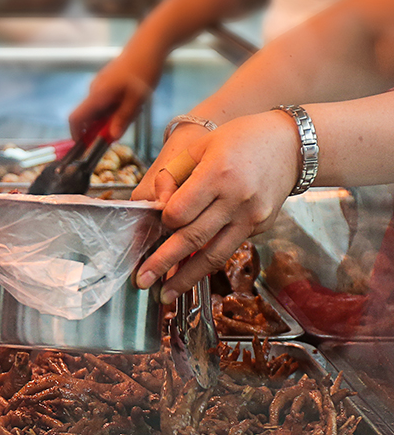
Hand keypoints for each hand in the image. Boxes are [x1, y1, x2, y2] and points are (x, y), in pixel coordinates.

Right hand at [69, 49, 161, 141]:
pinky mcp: (106, 80)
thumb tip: (111, 137)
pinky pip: (105, 99)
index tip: (86, 145)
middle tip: (126, 122)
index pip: (76, 119)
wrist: (149, 43)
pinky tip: (133, 99)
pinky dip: (115, 106)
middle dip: (104, 126)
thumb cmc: (144, 69)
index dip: (77, 134)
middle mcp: (94, 90)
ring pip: (100, 108)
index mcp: (98, 95)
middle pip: (90, 116)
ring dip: (113, 115)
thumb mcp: (137, 98)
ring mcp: (99, 84)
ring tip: (135, 107)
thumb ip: (123, 118)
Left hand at [132, 110, 301, 301]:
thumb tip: (156, 207)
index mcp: (218, 174)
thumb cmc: (240, 140)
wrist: (292, 145)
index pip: (179, 212)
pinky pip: (228, 248)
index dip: (162, 221)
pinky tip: (189, 274)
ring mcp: (251, 216)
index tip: (155, 224)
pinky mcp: (260, 227)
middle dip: (163, 263)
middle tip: (141, 281)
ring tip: (164, 295)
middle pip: (192, 238)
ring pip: (213, 255)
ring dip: (186, 278)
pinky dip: (206, 263)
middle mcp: (237, 199)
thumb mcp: (201, 146)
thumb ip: (172, 175)